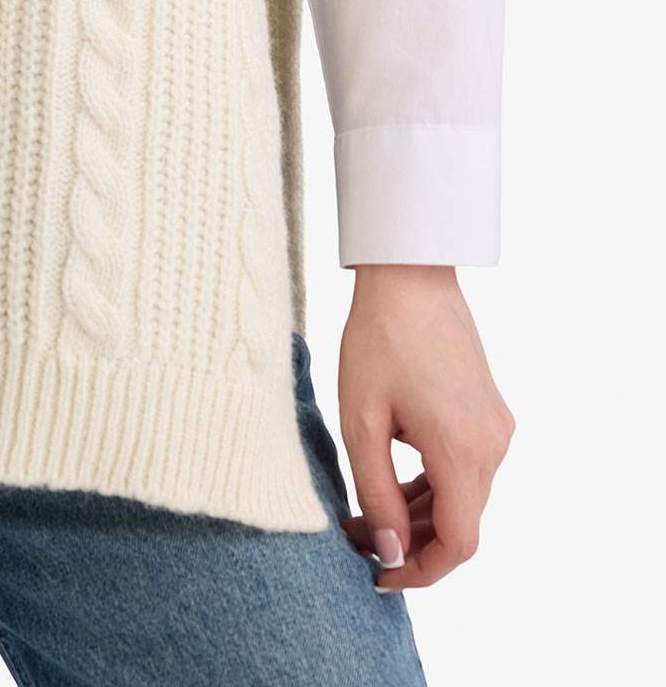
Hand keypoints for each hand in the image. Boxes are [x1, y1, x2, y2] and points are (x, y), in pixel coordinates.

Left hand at [337, 266, 513, 593]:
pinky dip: (432, 484)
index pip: (459, 543)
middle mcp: (492, 444)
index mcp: (462, 450)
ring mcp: (496, 427)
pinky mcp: (489, 412)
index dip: (422, 571)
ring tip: (362, 512)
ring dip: (418, 514)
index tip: (381, 575)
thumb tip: (389, 550)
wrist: (410, 275)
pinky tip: (391, 480)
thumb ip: (376, 492)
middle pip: (460, 523)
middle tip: (356, 538)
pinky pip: (465, 468)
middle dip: (410, 542)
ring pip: (462, 497)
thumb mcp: (362, 419)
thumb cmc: (379, 339)